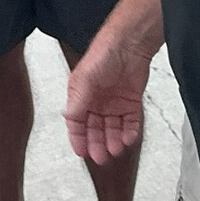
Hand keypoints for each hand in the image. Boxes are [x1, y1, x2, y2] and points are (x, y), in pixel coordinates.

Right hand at [63, 32, 150, 164]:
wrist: (129, 43)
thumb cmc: (103, 53)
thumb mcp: (85, 78)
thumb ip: (77, 100)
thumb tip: (68, 118)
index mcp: (81, 95)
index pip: (77, 123)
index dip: (78, 138)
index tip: (81, 152)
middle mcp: (96, 101)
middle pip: (95, 129)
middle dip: (97, 144)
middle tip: (100, 157)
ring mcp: (114, 102)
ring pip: (112, 128)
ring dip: (113, 140)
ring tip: (116, 148)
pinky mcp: (130, 101)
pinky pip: (130, 122)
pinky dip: (129, 132)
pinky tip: (128, 138)